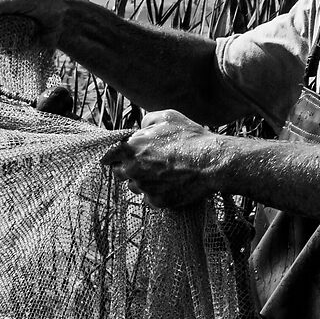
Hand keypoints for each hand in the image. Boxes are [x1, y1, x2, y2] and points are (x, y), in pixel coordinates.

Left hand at [101, 109, 231, 209]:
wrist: (211, 162)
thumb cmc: (190, 137)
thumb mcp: (168, 117)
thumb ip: (147, 120)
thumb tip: (140, 128)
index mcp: (130, 149)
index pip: (108, 157)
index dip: (114, 157)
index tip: (119, 157)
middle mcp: (133, 170)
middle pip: (119, 173)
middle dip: (130, 168)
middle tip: (147, 163)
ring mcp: (144, 188)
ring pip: (135, 187)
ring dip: (144, 181)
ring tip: (164, 172)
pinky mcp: (157, 201)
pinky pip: (150, 198)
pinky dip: (157, 192)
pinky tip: (172, 182)